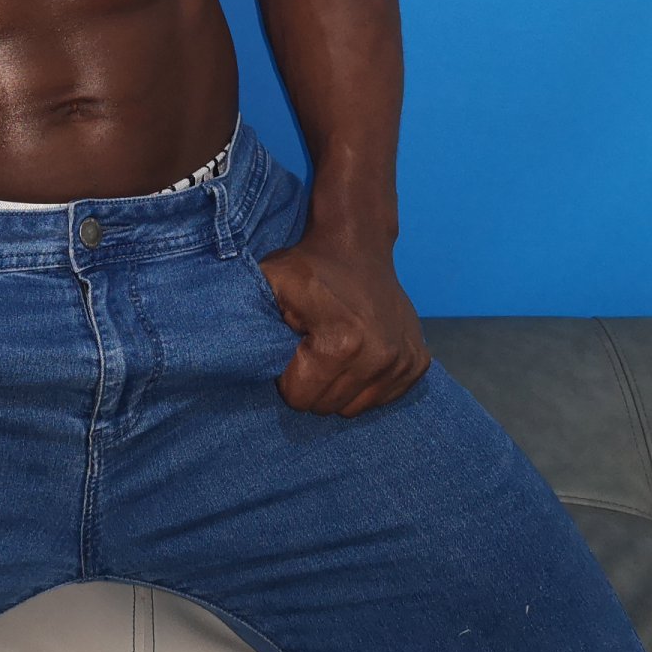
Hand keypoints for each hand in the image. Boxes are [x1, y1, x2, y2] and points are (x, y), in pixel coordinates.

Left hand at [255, 227, 430, 415]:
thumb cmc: (307, 266)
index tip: (292, 346)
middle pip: (328, 407)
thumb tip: (233, 360)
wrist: (357, 243)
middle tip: (312, 347)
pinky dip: (366, 383)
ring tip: (335, 349)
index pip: (300, 399)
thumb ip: (248, 321)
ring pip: (356, 409)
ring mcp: (403, 363)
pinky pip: (382, 398)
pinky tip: (360, 353)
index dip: (287, 376)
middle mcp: (380, 359)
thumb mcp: (269, 284)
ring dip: (340, 386)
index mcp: (342, 345)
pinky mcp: (418, 363)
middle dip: (312, 383)